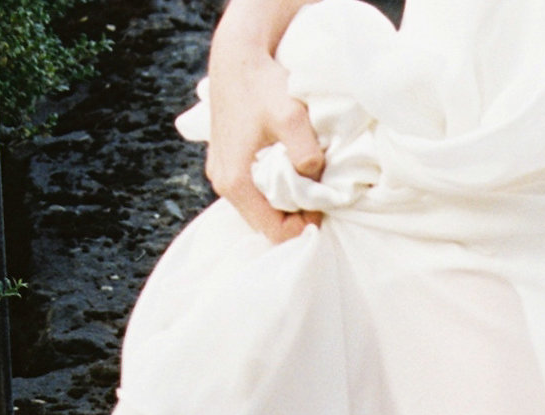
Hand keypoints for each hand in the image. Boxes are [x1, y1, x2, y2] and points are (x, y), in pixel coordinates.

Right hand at [206, 0, 324, 242]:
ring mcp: (220, 172)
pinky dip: (273, 191)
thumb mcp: (291, 119)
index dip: (304, 227)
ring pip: (259, 208)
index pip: (275, 231)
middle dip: (294, 218)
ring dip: (285, 205)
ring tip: (307, 186)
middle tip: (319, 199)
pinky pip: (252, 191)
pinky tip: (290, 174)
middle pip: (265, 223)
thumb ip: (307, 156)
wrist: (237, 55)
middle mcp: (222, 183)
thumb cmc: (262, 84)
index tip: (324, 209)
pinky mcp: (225, 160)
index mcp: (236, 182)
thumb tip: (316, 183)